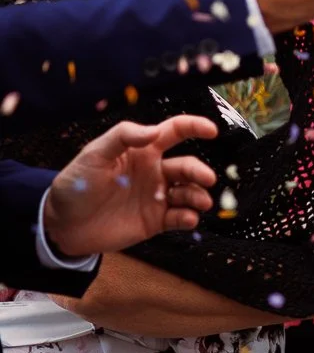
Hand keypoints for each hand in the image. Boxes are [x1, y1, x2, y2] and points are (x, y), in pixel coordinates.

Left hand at [43, 116, 219, 256]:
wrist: (62, 225)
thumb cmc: (75, 185)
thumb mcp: (92, 154)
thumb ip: (123, 137)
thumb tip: (155, 130)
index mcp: (143, 151)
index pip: (174, 132)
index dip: (195, 127)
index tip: (212, 131)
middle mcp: (155, 171)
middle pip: (187, 166)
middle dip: (200, 171)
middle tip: (207, 179)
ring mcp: (157, 196)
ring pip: (189, 192)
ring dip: (199, 195)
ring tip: (201, 202)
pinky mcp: (156, 220)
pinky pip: (180, 217)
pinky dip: (189, 217)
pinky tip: (187, 218)